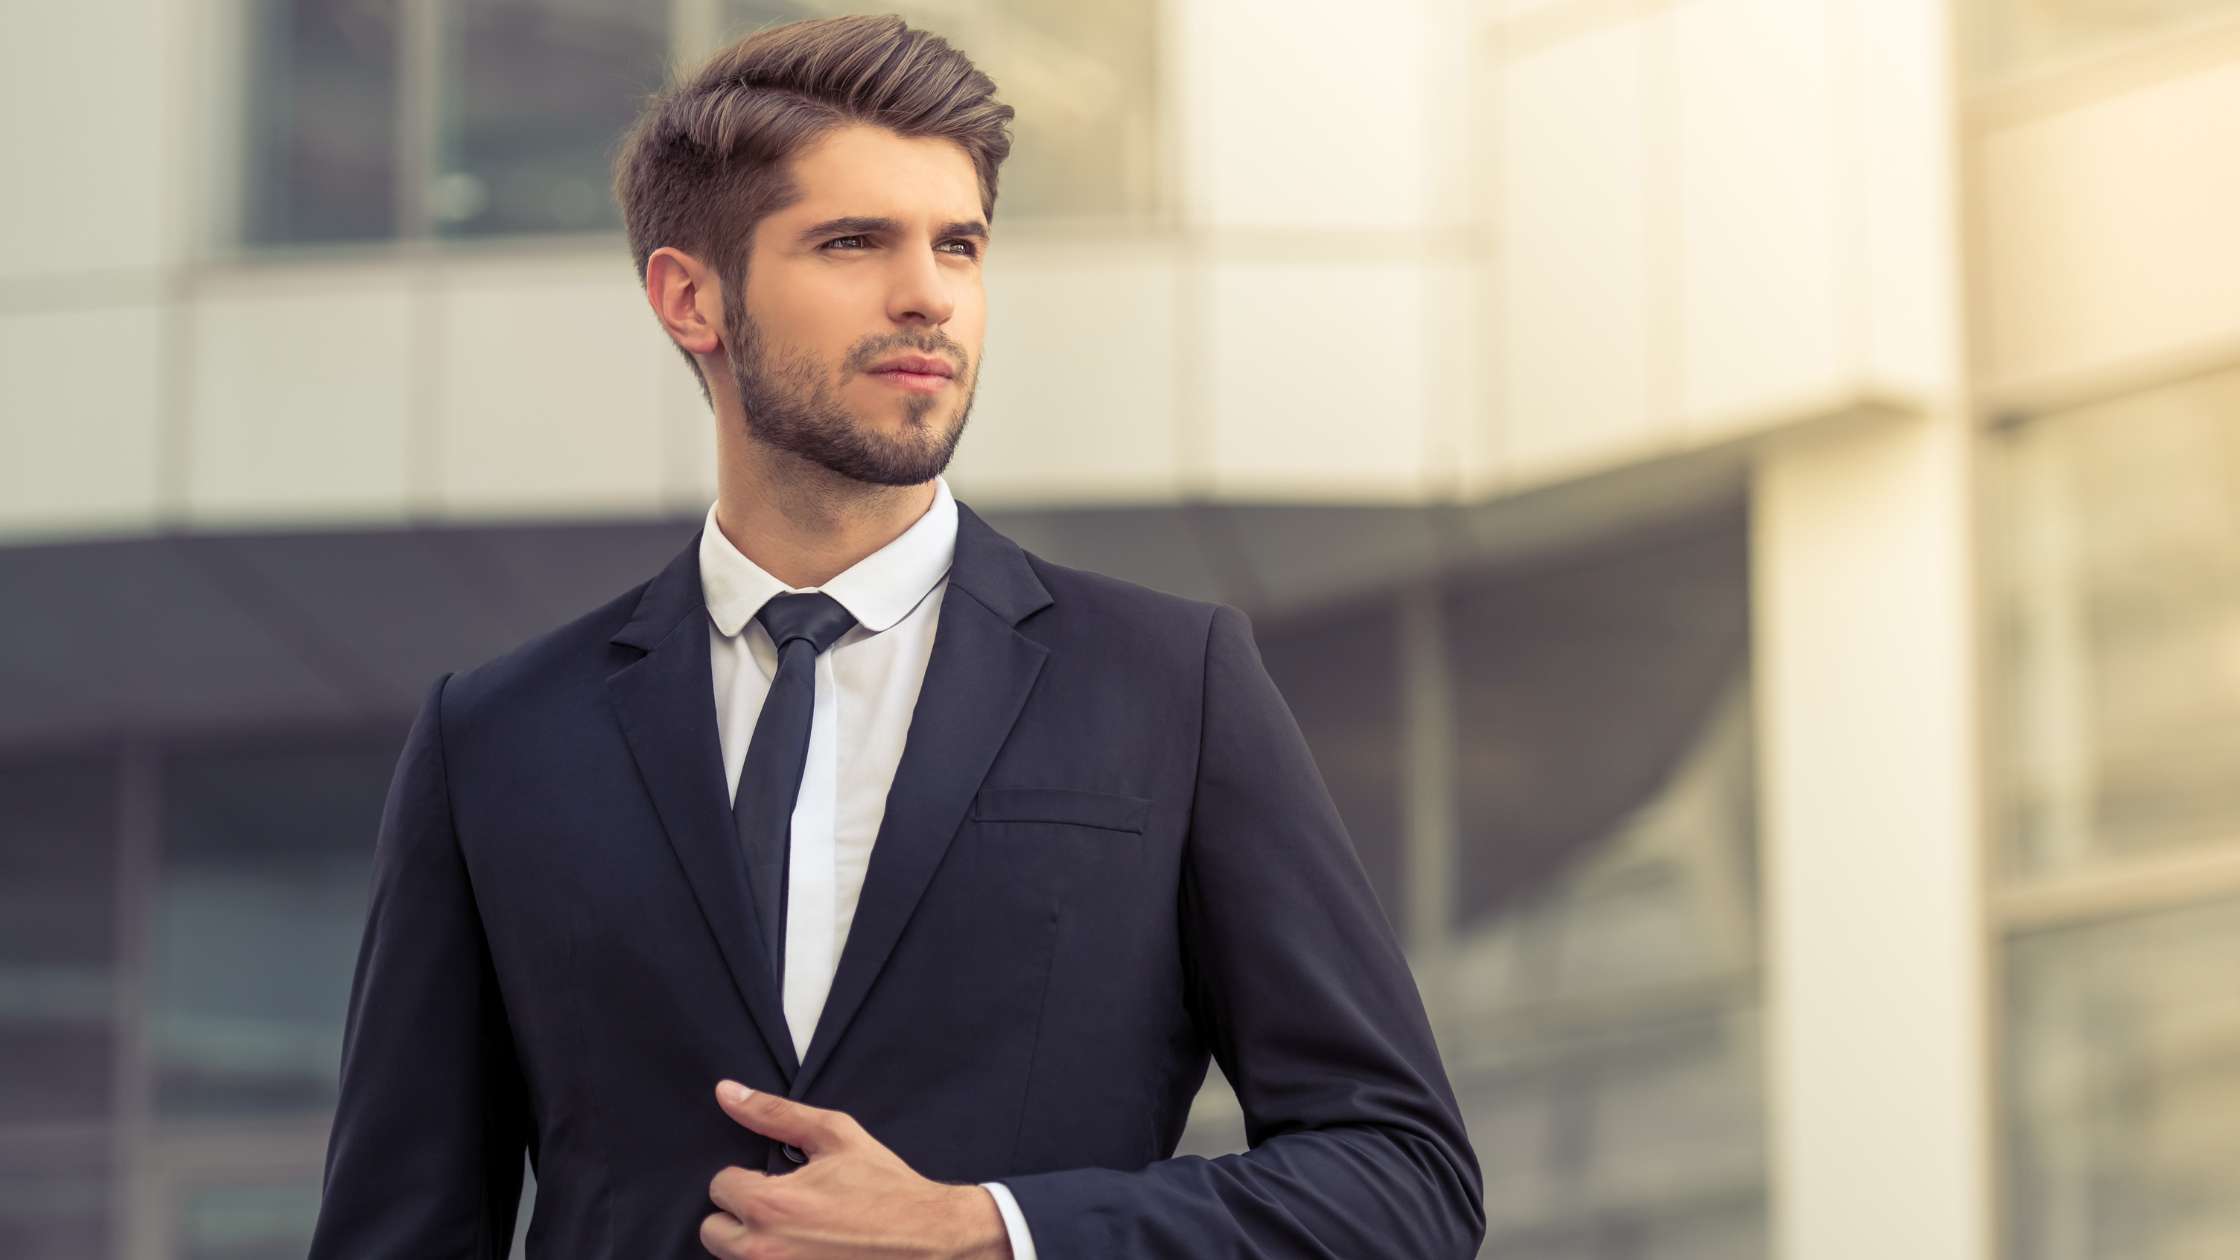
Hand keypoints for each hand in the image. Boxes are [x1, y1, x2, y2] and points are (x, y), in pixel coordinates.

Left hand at [701, 1080, 1011, 1259]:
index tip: (782, 1181)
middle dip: (741, 1215)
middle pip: (713, 1231)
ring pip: (733, 1257)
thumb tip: (725, 1092)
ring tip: (796, 1232)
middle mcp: (762, 1251)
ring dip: (755, 1242)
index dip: (749, 1178)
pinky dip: (776, 1258)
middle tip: (783, 1209)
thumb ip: (774, 1113)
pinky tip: (806, 1250)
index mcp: (769, 1205)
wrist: (928, 1238)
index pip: (718, 1187)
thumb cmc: (884, 1186)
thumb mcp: (834, 1136)